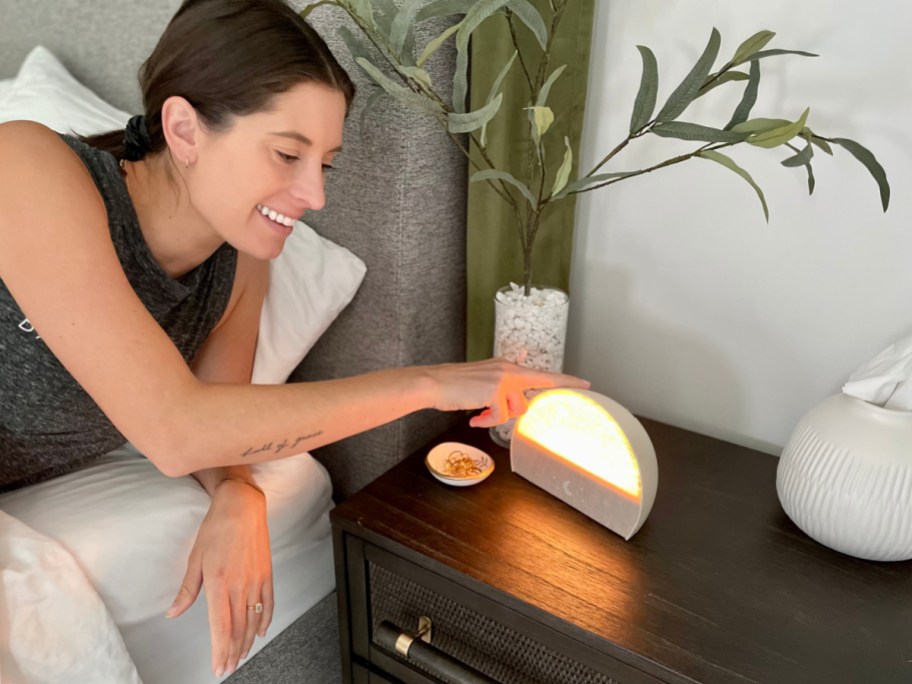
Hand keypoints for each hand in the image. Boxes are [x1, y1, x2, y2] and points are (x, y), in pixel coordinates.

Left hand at [165, 480, 272, 677]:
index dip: (219, 651)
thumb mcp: (195, 559)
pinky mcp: (266, 574)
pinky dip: (265, 620)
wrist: (242, 507)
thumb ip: (187, 590)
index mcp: (219, 584)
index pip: (221, 627)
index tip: (217, 667)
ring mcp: (256, 580)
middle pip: (239, 628)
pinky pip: (268, 603)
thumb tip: (173, 612)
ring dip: (247, 641)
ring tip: (240, 655)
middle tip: (227, 668)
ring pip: (253, 620)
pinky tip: (260, 631)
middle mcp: (241, 586)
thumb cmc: (216, 528)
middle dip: (232, 652)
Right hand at [427, 358, 589, 427]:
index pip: (542, 374)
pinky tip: (473, 417)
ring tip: (477, 413)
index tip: (586, 383)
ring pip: (512, 411)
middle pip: (524, 402)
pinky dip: (486, 421)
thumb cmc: (455, 386)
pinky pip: (499, 417)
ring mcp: (503, 379)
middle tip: (487, 412)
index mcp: (507, 366)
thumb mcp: (483, 383)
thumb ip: (500, 389)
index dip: (566, 380)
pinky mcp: (495, 391)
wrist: (435, 383)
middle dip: (507, 413)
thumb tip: (512, 406)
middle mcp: (508, 369)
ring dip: (494, 417)